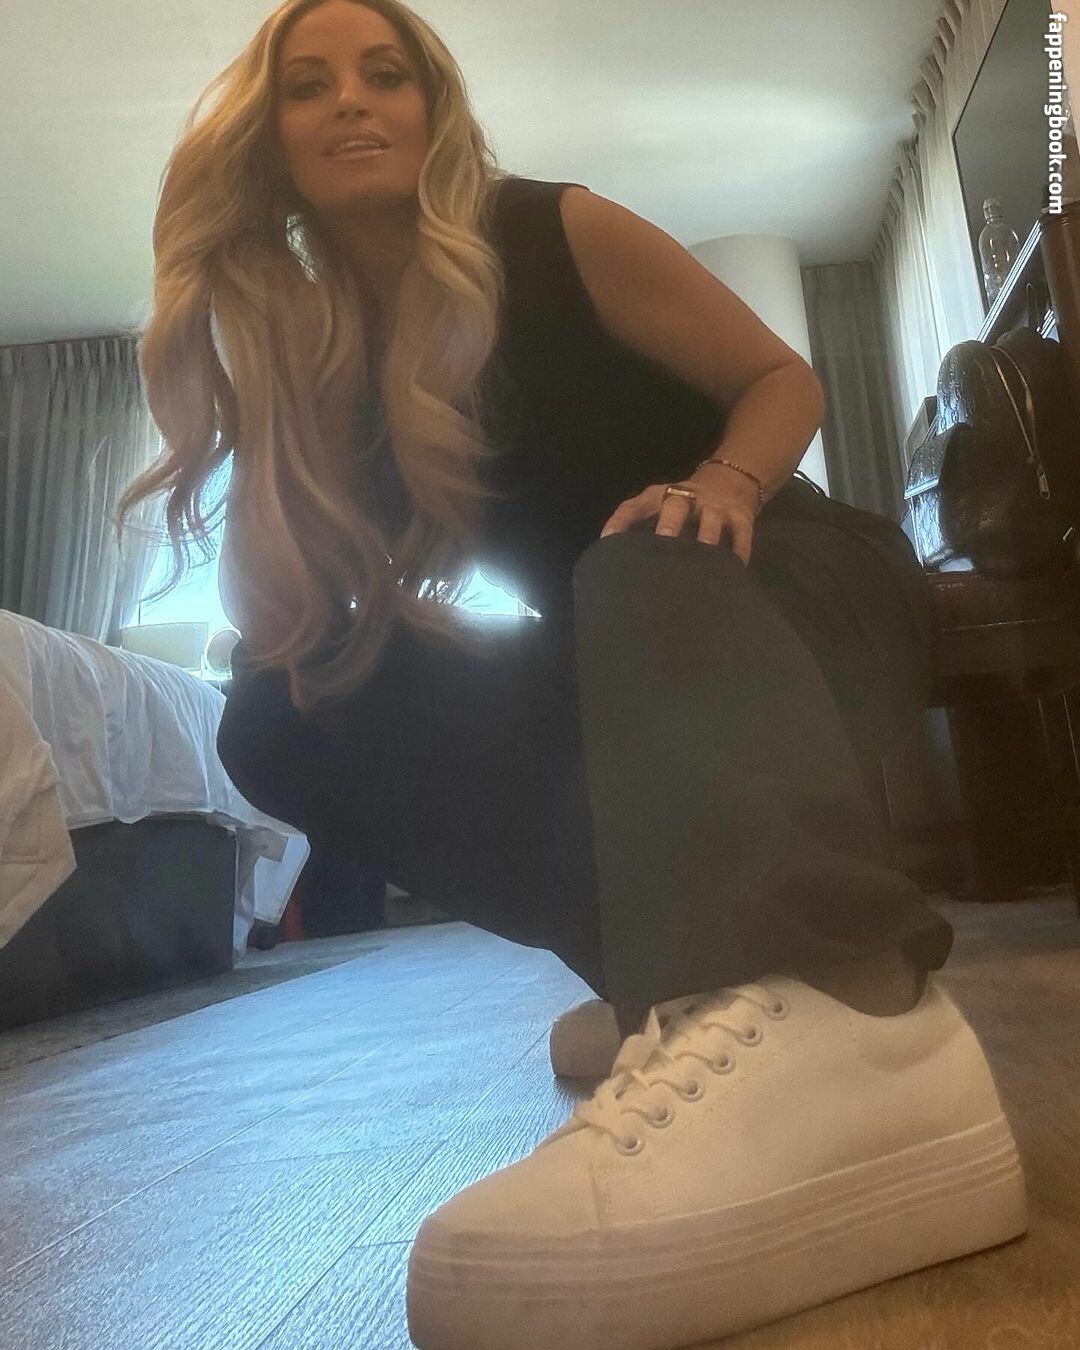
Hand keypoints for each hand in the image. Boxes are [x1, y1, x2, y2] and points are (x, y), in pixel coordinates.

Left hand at [598, 463, 759, 565]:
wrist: (730, 481)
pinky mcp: (741, 517)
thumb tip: (611, 560)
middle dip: (669, 524)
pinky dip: (738, 553)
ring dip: (707, 537)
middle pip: (676, 506)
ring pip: (712, 521)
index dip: (620, 521)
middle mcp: (687, 497)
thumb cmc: (682, 505)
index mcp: (660, 496)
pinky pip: (741, 535)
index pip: (634, 506)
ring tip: (704, 560)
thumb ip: (637, 526)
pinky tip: (732, 571)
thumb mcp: (659, 506)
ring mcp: (715, 507)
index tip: (608, 541)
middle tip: (664, 541)